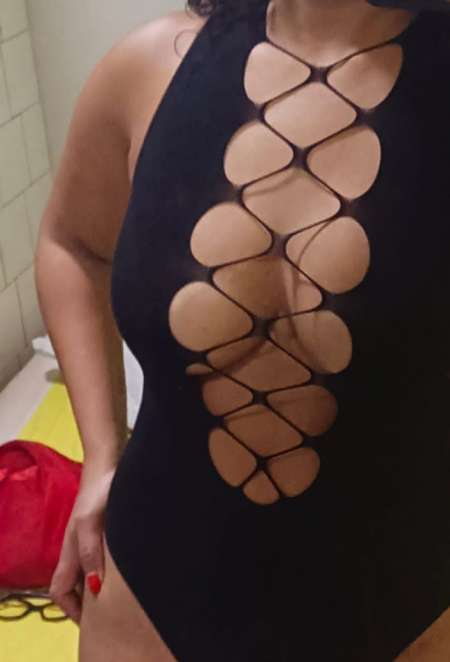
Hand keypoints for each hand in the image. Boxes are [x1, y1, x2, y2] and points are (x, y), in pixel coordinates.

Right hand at [49, 463, 116, 622]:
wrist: (110, 464)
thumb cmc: (97, 492)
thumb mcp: (90, 523)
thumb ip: (90, 553)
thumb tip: (95, 587)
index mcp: (70, 551)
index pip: (59, 591)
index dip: (71, 609)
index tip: (92, 620)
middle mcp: (79, 549)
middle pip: (76, 585)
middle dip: (90, 602)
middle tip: (113, 613)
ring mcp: (93, 539)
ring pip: (92, 571)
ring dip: (105, 585)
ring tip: (126, 597)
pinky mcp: (107, 530)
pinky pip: (106, 558)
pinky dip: (116, 570)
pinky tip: (133, 570)